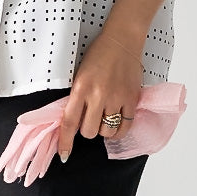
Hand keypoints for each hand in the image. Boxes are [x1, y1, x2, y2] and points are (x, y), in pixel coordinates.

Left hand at [57, 31, 142, 161]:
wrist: (121, 41)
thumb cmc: (98, 55)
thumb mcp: (79, 74)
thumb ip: (77, 97)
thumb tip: (72, 121)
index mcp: (80, 87)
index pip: (70, 121)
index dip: (65, 141)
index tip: (64, 154)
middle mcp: (97, 95)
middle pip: (89, 132)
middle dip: (88, 129)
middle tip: (90, 118)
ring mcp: (116, 98)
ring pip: (107, 132)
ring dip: (104, 129)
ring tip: (105, 115)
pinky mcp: (131, 99)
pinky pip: (125, 127)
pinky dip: (119, 130)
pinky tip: (117, 121)